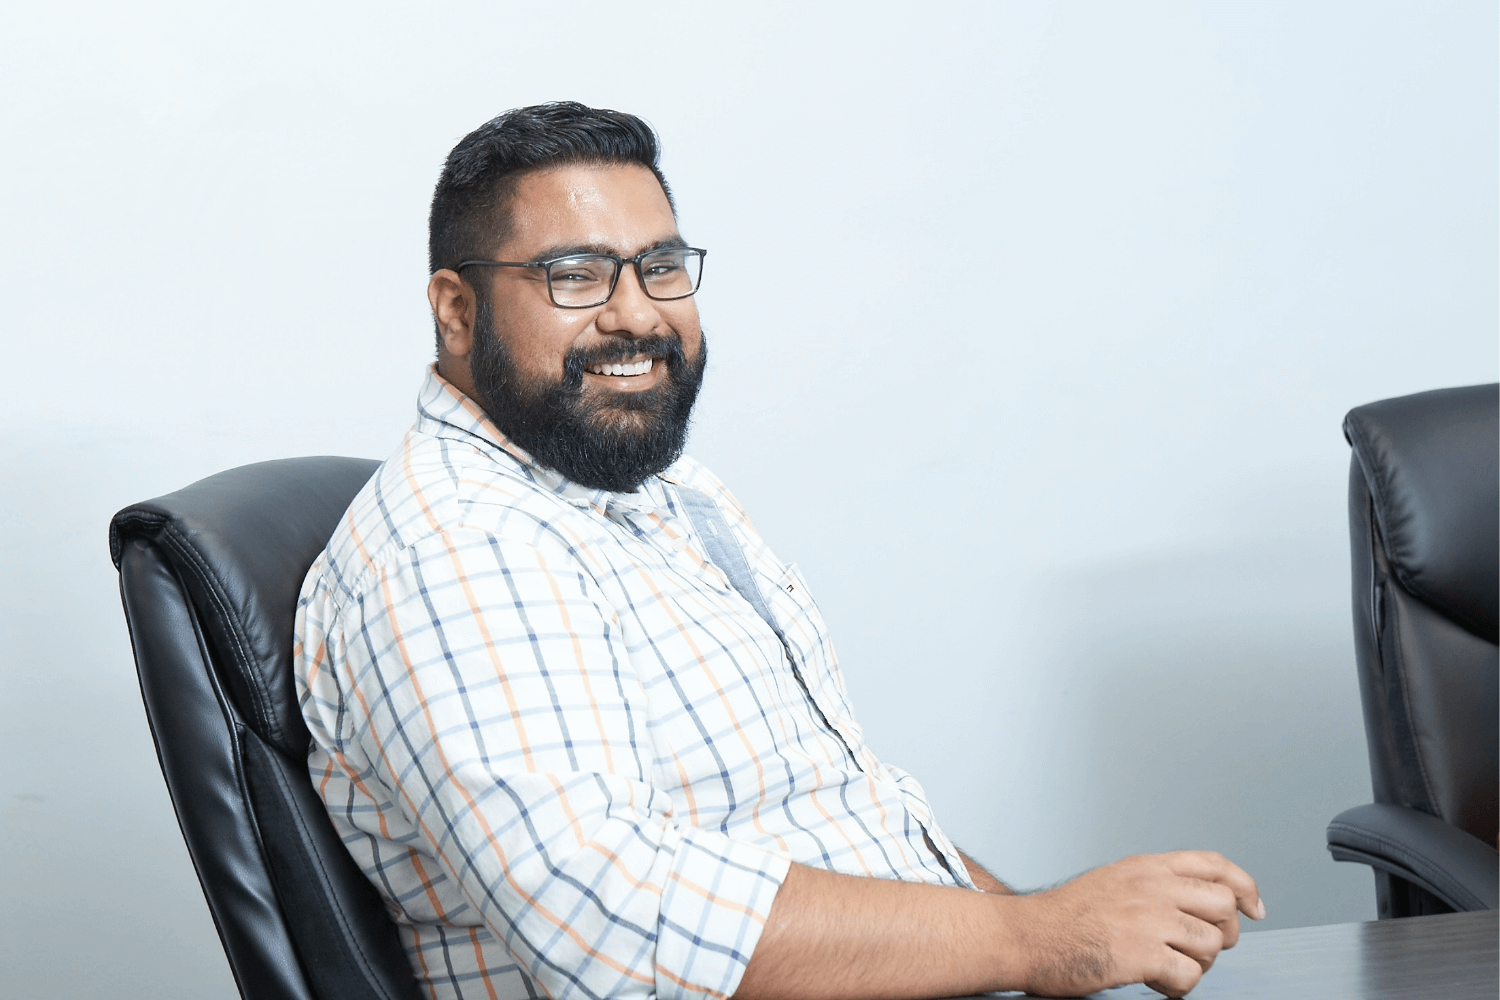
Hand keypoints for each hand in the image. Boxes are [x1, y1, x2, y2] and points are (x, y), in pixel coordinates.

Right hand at [1015, 851, 1263, 997]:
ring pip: (1213, 944)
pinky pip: (1190, 975)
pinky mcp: (1141, 953)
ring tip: (1170, 967)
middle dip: (1225, 933)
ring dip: (1199, 964)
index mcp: (1146, 867)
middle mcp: (1152, 887)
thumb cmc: (1064, 917)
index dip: (1245, 886)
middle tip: (1201, 949)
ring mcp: (1148, 918)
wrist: (1026, 936)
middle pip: (1224, 905)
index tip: (1255, 908)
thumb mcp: (1113, 882)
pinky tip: (1157, 983)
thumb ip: (1154, 886)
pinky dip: (1179, 987)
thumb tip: (1197, 906)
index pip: (1215, 864)